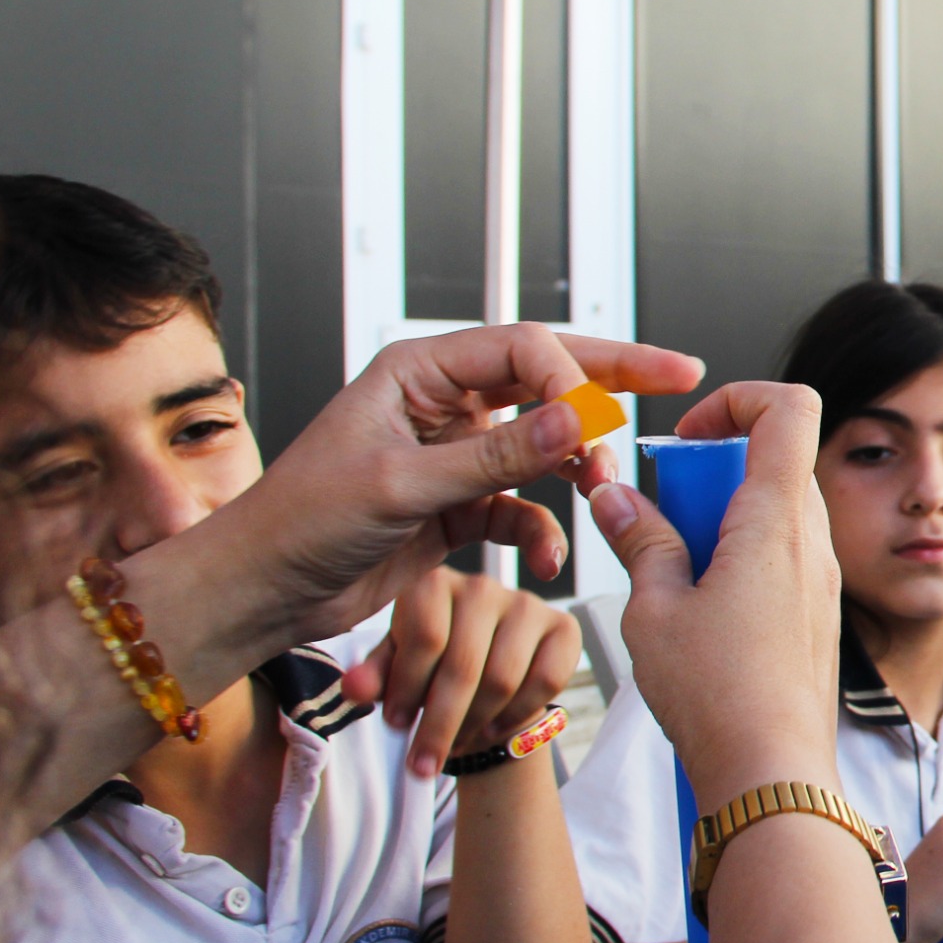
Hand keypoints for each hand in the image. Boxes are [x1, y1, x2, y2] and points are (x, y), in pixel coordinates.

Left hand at [199, 326, 699, 658]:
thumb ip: (497, 456)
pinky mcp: (458, 503)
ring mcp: (454, 453)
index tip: (594, 424)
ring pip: (543, 444)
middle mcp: (443, 403)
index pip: (522, 349)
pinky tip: (548, 558)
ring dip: (578, 468)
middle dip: (614, 380)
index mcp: (419, 371)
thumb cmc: (299, 524)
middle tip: (681, 374)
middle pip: (546, 377)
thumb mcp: (403, 486)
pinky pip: (523, 505)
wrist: (261, 593)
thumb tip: (577, 422)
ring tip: (605, 491)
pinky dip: (544, 529)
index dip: (570, 379)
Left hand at [345, 568, 583, 777]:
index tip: (395, 726)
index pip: (424, 640)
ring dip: (476, 724)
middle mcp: (482, 585)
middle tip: (422, 765)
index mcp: (434, 584)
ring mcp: (527, 604)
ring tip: (457, 743)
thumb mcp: (393, 669)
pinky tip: (494, 728)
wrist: (482, 676)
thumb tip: (353, 691)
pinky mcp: (564, 627)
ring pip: (502, 678)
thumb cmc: (429, 669)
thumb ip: (373, 677)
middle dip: (440, 724)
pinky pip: (545, 680)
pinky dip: (517, 714)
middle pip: (463, 665)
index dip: (408, 691)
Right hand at [585, 383, 840, 805]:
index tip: (689, 435)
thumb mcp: (652, 608)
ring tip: (676, 565)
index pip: (789, 407)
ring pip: (778, 510)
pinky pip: (784, 555)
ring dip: (725, 516)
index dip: (737, 399)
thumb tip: (618, 499)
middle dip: (714, 469)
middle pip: (777, 459)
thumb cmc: (720, 699)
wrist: (772, 774)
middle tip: (667, 509)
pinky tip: (700, 604)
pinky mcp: (816, 614)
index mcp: (777, 521)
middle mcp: (812, 542)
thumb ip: (639, 541)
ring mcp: (821, 580)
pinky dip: (741, 556)